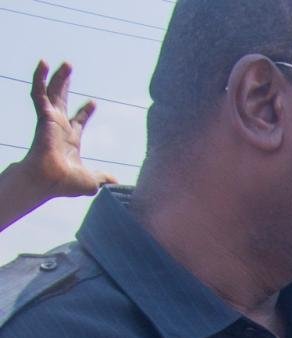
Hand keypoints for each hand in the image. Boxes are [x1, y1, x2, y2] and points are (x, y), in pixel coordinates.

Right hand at [24, 62, 114, 198]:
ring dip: (59, 77)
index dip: (85, 112)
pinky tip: (44, 63)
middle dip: (66, 86)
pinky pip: (39, 92)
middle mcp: (59, 128)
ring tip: (66, 63)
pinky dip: (40, 77)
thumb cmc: (66, 183)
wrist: (51, 179)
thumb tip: (115, 182)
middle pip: (62, 101)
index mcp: (70, 140)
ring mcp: (50, 120)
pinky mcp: (43, 115)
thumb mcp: (92, 181)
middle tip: (70, 70)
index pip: (77, 122)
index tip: (93, 103)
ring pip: (53, 93)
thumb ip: (103, 178)